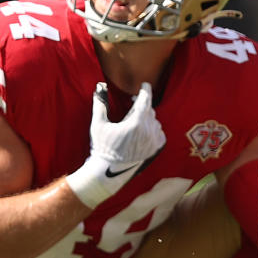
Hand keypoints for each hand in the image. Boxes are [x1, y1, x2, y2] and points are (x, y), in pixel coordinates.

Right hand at [65, 82, 166, 208]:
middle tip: (134, 103)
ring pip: (154, 121)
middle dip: (142, 105)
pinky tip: (144, 131)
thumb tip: (100, 86)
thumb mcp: (98, 124)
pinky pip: (159, 133)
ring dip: (147, 117)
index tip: (145, 85)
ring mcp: (154, 140)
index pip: (145, 100)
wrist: (109, 172)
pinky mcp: (156, 149)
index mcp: (135, 122)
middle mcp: (148, 130)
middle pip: (149, 110)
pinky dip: (153, 129)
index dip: (146, 90)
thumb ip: (100, 103)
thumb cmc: (102, 147)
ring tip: (136, 120)